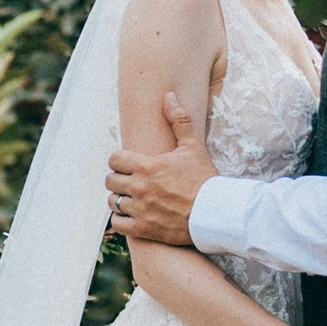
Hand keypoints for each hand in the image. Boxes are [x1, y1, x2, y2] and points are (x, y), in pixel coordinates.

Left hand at [106, 87, 216, 245]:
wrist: (216, 214)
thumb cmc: (205, 179)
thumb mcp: (193, 146)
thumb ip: (179, 120)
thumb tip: (168, 96)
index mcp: (148, 166)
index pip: (114, 159)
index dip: (120, 160)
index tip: (129, 164)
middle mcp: (140, 187)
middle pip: (110, 180)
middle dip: (118, 179)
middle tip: (130, 181)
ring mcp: (140, 209)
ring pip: (112, 202)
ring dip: (120, 199)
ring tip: (132, 198)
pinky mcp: (143, 229)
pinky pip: (118, 224)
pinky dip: (122, 221)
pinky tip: (133, 216)